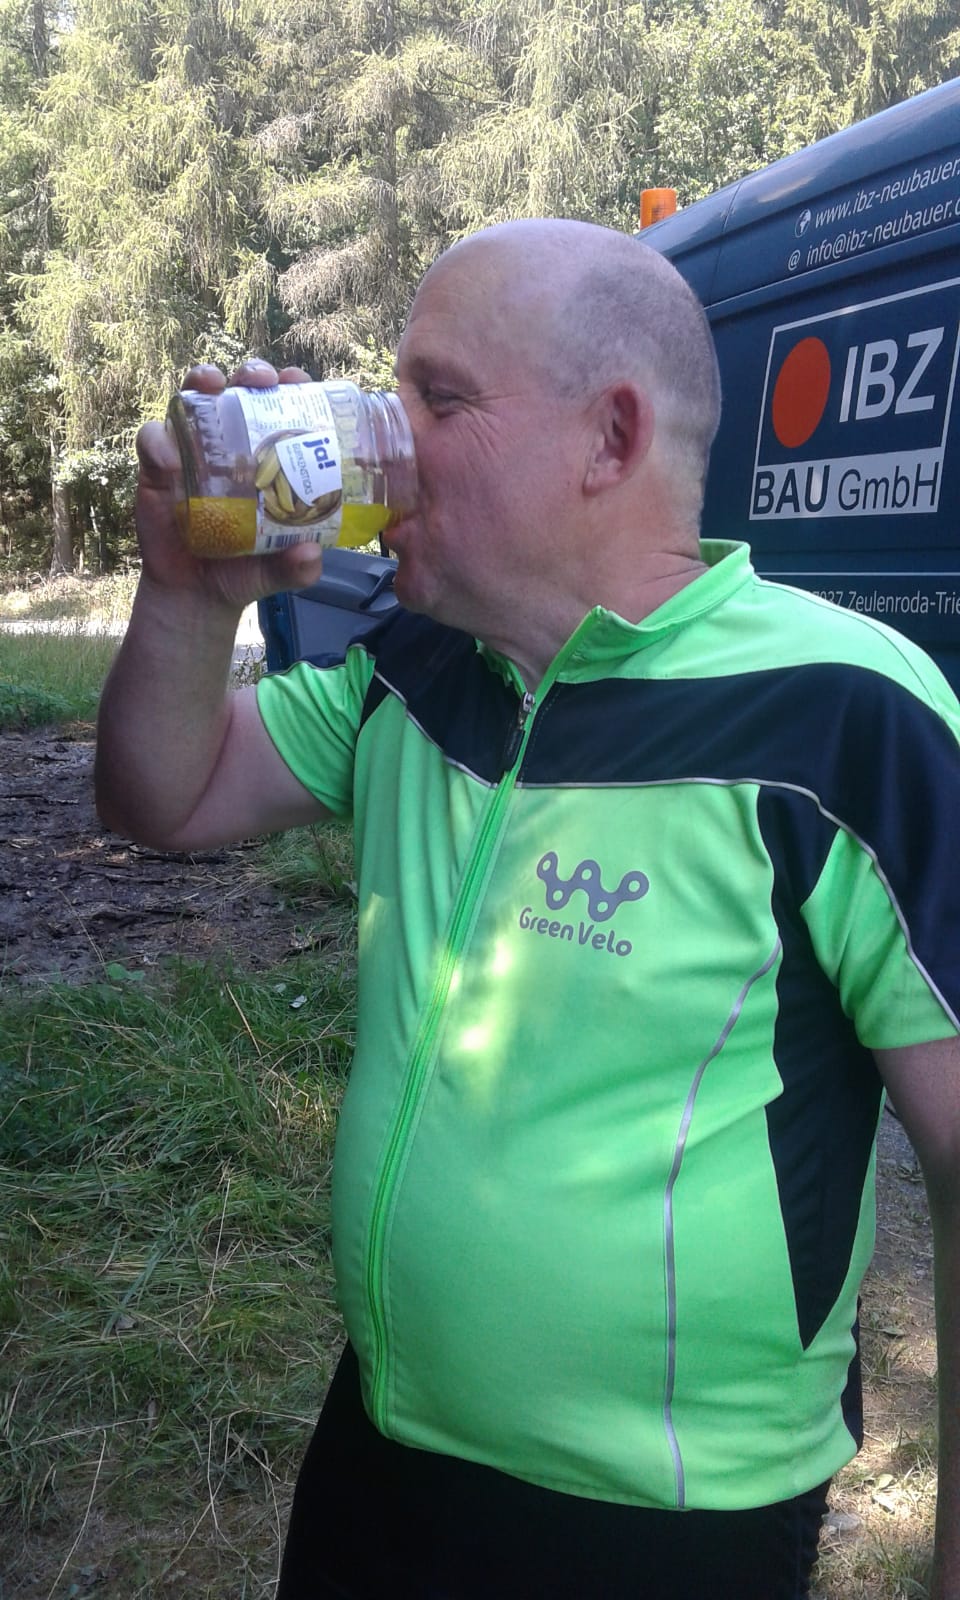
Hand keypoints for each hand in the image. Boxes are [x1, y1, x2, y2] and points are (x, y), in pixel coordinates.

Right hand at [135, 359, 325, 610]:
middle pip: (239, 390)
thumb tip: (311, 556)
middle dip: (251, 373)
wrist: (197, 593)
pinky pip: (153, 440)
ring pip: (193, 398)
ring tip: (213, 383)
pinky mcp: (156, 467)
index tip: (299, 380)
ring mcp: (191, 450)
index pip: (280, 408)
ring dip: (202, 379)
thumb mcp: (277, 570)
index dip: (289, 386)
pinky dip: (159, 441)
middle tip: (261, 380)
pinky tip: (169, 459)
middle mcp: (230, 444)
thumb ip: (297, 567)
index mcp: (266, 456)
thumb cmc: (244, 569)